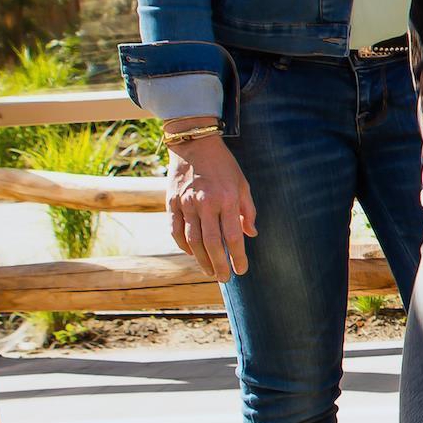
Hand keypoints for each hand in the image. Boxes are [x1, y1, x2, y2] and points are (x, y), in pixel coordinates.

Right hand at [166, 133, 254, 280]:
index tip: (242, 270)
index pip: (233, 235)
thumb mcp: (242, 183)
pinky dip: (184, 246)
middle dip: (219, 264)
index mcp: (227, 199)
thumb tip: (251, 234)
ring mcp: (186, 204)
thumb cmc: (223, 165)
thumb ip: (248, 210)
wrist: (194, 144)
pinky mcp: (172, 203)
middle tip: (225, 279)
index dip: (238, 256)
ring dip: (202, 260)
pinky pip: (176, 231)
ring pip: (193, 241)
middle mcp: (206, 203)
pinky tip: (193, 254)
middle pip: (212, 243)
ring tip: (210, 272)